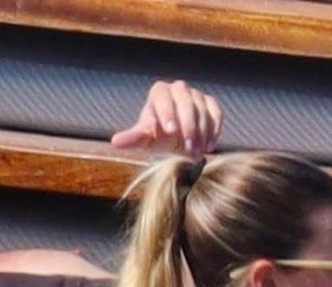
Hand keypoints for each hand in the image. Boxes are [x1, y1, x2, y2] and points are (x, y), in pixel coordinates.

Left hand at [109, 79, 223, 156]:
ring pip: (202, 108)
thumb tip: (115, 141)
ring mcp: (196, 96)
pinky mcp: (211, 104)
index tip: (171, 131)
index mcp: (159, 92)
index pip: (163, 96)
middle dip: (188, 124)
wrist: (179, 142)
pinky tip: (209, 146)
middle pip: (185, 100)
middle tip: (188, 146)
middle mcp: (178, 89)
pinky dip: (215, 129)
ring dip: (201, 131)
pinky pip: (216, 113)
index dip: (167, 111)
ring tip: (197, 152)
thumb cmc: (159, 138)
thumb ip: (133, 139)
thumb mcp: (145, 140)